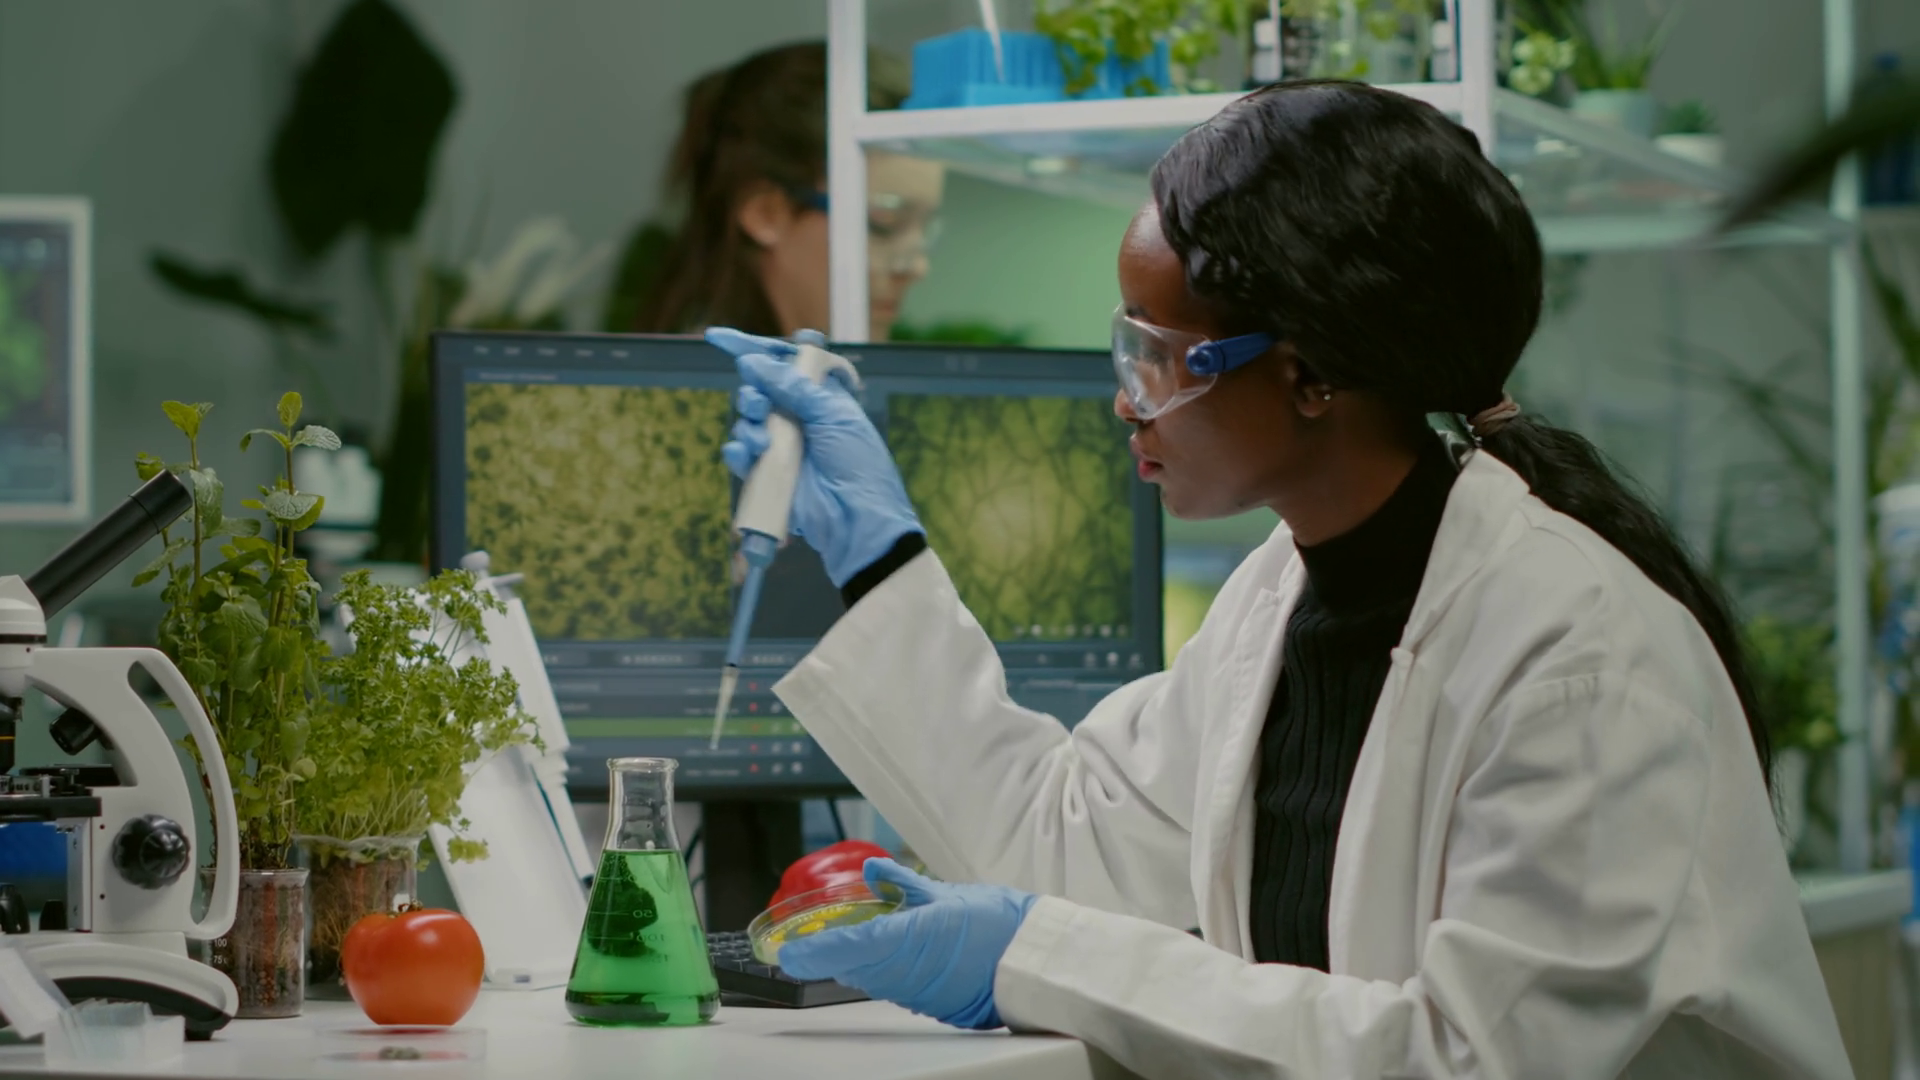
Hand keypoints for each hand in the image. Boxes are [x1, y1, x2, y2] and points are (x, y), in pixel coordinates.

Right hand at [707, 328, 920, 588]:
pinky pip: (740, 455)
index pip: (783, 364)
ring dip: (748, 424)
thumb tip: (753, 362)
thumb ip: (794, 387)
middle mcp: (798, 417)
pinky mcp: (768, 474)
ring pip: (747, 421)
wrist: (859, 521)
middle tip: (759, 404)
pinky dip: (737, 451)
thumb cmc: (858, 465)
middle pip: (758, 390)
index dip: (752, 348)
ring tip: (762, 441)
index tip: (719, 339)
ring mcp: (782, 446)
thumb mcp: (833, 416)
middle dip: (752, 392)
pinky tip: (745, 454)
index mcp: (820, 396)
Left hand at [776, 858, 1036, 1030]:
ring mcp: (917, 994)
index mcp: (906, 939)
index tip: (788, 953)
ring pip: (872, 979)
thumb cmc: (998, 925)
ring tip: (846, 947)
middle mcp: (904, 973)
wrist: (1033, 962)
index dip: (812, 952)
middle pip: (853, 967)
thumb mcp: (947, 894)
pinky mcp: (931, 1006)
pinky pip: (896, 988)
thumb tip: (876, 871)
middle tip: (809, 946)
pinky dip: (886, 972)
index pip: (845, 948)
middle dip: (831, 955)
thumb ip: (905, 884)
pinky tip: (891, 959)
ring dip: (857, 964)